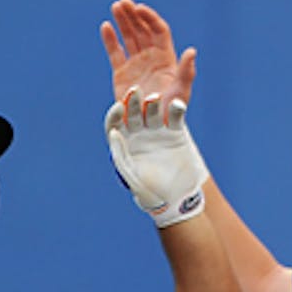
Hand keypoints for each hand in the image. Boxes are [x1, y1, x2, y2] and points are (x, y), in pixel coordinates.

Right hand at [102, 0, 196, 110]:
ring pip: (129, 37)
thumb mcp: (181, 90)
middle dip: (133, 15)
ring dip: (123, 21)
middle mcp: (151, 57)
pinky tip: (106, 26)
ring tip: (116, 6)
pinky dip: (110, 40)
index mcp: (166, 57)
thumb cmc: (171, 110)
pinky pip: (116, 53)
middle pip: (142, 30)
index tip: (139, 8)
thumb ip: (186, 71)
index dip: (149, 18)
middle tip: (123, 2)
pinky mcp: (122, 73)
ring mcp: (136, 64)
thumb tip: (192, 51)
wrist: (153, 128)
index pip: (158, 31)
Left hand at [106, 86, 208, 227]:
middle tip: (136, 91)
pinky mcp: (176, 134)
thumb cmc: (150, 193)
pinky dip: (176, 109)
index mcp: (124, 145)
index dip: (115, 114)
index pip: (115, 124)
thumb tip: (113, 133)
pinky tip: (177, 106)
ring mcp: (157, 133)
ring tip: (154, 98)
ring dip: (152, 103)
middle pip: (133, 113)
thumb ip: (120, 155)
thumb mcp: (131, 176)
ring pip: (153, 111)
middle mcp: (139, 136)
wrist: (177, 200)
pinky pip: (175, 117)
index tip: (119, 107)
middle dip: (133, 102)